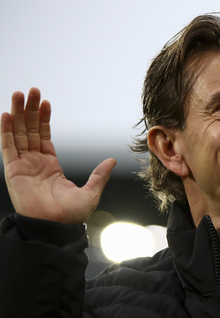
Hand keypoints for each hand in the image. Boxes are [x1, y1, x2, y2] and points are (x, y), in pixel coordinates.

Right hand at [1, 88, 115, 222]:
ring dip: (18, 113)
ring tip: (19, 94)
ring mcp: (22, 166)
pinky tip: (7, 114)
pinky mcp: (13, 171)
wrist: (55, 227)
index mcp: (50, 166)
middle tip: (32, 90)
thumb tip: (112, 160)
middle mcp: (34, 163)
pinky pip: (8, 147)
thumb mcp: (91, 192)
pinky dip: (6, 130)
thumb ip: (99, 175)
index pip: (43, 136)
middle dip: (30, 110)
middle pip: (29, 130)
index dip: (44, 119)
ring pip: (18, 134)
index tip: (46, 103)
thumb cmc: (71, 215)